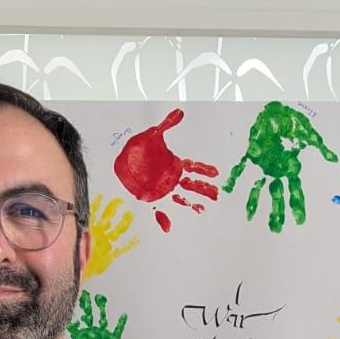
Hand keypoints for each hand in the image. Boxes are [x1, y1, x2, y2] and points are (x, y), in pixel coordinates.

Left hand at [113, 108, 219, 232]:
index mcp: (174, 165)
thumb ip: (167, 125)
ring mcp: (164, 191)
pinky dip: (166, 220)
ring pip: (183, 199)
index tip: (217, 173)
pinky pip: (162, 211)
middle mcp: (172, 179)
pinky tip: (170, 227)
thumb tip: (180, 112)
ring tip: (204, 210)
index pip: (193, 168)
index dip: (204, 170)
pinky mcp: (154, 200)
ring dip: (194, 204)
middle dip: (205, 190)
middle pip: (193, 185)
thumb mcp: (152, 136)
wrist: (121, 164)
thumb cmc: (138, 149)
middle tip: (218, 195)